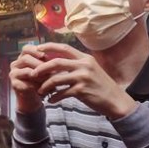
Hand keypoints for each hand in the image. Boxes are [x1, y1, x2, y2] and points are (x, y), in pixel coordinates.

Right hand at [10, 46, 46, 112]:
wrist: (34, 99)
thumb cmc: (41, 82)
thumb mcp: (45, 70)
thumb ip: (47, 63)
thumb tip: (58, 58)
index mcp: (22, 57)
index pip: (26, 48)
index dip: (35, 50)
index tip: (45, 55)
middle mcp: (16, 64)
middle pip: (26, 58)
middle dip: (40, 64)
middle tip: (51, 69)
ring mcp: (13, 74)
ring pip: (27, 71)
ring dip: (40, 75)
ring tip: (49, 79)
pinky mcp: (14, 84)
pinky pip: (26, 83)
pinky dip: (36, 85)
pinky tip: (43, 88)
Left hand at [17, 43, 137, 118]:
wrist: (116, 101)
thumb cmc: (101, 86)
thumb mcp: (91, 70)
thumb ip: (76, 65)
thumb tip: (57, 62)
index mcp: (85, 58)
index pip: (64, 48)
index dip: (48, 47)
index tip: (37, 49)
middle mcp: (84, 65)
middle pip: (56, 62)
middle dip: (41, 67)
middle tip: (33, 74)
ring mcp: (83, 78)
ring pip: (56, 78)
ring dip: (45, 85)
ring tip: (40, 91)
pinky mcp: (82, 91)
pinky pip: (62, 93)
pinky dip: (54, 97)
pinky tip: (50, 100)